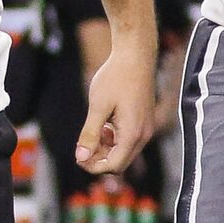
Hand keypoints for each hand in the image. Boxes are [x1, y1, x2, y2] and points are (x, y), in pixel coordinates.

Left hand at [77, 34, 156, 174]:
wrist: (135, 55)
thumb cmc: (116, 77)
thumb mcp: (98, 106)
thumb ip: (90, 134)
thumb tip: (81, 158)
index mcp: (132, 133)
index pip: (113, 166)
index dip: (93, 167)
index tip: (78, 156)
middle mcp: (144, 135)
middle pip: (120, 163)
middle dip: (99, 159)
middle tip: (82, 145)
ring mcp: (146, 128)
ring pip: (124, 152)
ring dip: (106, 149)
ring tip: (94, 130)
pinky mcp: (144, 122)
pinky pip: (129, 140)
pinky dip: (114, 139)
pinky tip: (104, 124)